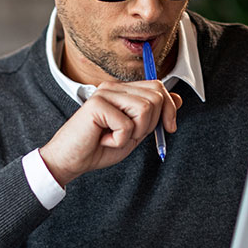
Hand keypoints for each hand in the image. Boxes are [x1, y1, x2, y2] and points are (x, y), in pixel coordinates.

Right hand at [39, 81, 181, 184]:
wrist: (70, 161)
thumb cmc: (98, 148)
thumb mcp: (135, 132)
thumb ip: (153, 116)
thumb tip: (177, 99)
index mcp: (122, 91)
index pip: (157, 87)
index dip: (169, 108)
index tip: (169, 128)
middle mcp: (113, 88)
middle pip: (156, 95)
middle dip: (152, 123)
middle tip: (131, 135)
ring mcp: (104, 94)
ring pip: (145, 108)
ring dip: (136, 132)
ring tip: (115, 137)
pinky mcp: (96, 105)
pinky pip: (126, 124)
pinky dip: (119, 140)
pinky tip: (104, 140)